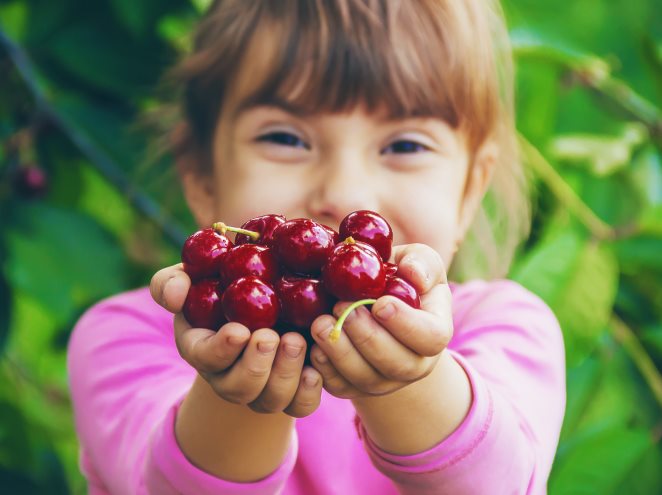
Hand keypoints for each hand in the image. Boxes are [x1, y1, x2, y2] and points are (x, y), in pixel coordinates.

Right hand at [150, 263, 322, 416]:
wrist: (265, 301)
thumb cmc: (223, 284)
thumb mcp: (194, 277)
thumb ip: (171, 282)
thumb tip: (174, 297)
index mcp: (203, 349)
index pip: (206, 358)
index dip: (222, 350)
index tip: (238, 331)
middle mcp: (231, 375)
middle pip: (239, 388)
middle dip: (255, 365)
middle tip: (270, 336)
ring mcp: (264, 387)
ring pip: (271, 399)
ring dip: (284, 373)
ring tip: (295, 341)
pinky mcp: (295, 389)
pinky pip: (301, 405)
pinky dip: (309, 391)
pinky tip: (316, 369)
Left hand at [308, 244, 452, 397]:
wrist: (374, 301)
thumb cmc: (399, 277)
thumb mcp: (416, 261)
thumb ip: (421, 262)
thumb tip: (412, 273)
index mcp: (434, 332)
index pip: (431, 338)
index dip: (406, 325)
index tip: (379, 303)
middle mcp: (414, 363)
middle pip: (397, 364)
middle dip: (367, 337)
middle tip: (340, 307)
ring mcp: (385, 380)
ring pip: (366, 379)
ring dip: (341, 352)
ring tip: (319, 323)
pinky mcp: (355, 387)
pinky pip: (341, 387)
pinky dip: (325, 369)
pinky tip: (312, 346)